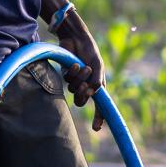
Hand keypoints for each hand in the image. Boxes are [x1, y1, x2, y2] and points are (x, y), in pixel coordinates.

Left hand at [54, 12, 106, 131]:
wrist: (77, 38)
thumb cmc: (90, 51)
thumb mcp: (98, 65)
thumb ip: (97, 79)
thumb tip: (94, 92)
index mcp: (97, 85)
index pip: (100, 105)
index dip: (99, 117)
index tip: (96, 128)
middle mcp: (86, 85)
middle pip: (81, 101)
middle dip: (83, 95)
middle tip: (86, 87)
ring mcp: (75, 81)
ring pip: (73, 90)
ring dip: (79, 80)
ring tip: (84, 67)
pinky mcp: (66, 75)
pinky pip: (67, 81)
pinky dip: (72, 74)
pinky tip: (75, 65)